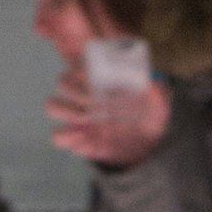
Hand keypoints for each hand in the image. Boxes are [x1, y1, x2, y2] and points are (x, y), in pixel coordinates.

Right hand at [46, 62, 170, 167]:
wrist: (144, 147)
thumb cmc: (147, 116)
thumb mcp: (159, 105)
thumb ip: (158, 95)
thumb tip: (153, 85)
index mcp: (100, 79)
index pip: (81, 64)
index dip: (84, 69)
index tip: (98, 79)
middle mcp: (83, 94)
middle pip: (63, 82)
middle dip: (76, 91)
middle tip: (97, 103)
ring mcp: (76, 116)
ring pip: (53, 105)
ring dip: (68, 111)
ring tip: (88, 121)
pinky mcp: (75, 139)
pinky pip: (58, 136)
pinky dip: (68, 137)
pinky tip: (86, 139)